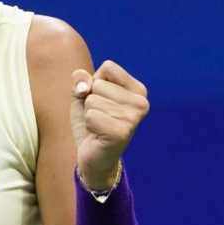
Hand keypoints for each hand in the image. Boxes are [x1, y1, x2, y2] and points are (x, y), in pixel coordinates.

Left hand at [71, 60, 148, 189]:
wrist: (93, 157)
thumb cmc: (92, 122)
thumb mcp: (84, 95)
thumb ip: (81, 80)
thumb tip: (82, 83)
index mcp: (138, 90)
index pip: (108, 67)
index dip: (95, 83)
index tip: (102, 101)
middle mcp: (142, 103)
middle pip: (98, 84)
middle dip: (90, 101)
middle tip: (100, 118)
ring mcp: (133, 119)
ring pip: (92, 100)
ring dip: (89, 114)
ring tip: (99, 127)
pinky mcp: (122, 133)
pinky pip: (91, 116)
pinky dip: (89, 125)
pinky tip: (98, 135)